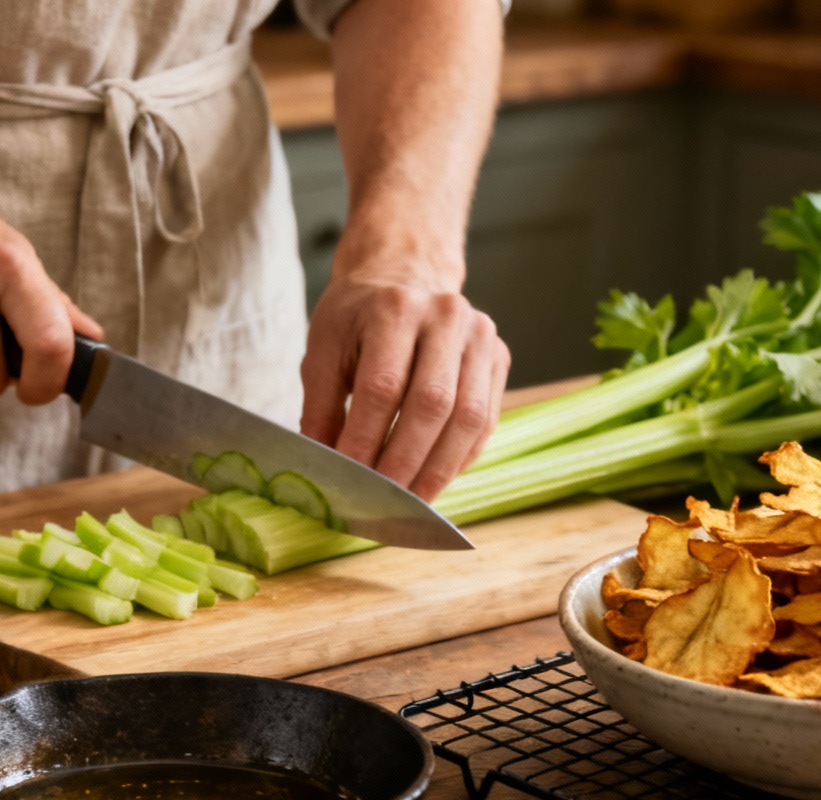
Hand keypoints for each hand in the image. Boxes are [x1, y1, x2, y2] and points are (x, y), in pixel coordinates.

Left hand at [300, 275, 509, 499]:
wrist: (406, 274)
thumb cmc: (358, 319)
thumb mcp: (324, 349)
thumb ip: (320, 408)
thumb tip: (321, 469)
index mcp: (394, 308)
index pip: (382, 387)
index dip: (365, 440)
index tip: (347, 480)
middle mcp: (446, 316)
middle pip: (432, 404)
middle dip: (404, 462)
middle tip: (381, 502)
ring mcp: (480, 336)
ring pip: (468, 417)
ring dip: (438, 469)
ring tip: (411, 503)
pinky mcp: (499, 357)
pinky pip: (486, 421)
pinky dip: (459, 458)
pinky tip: (435, 479)